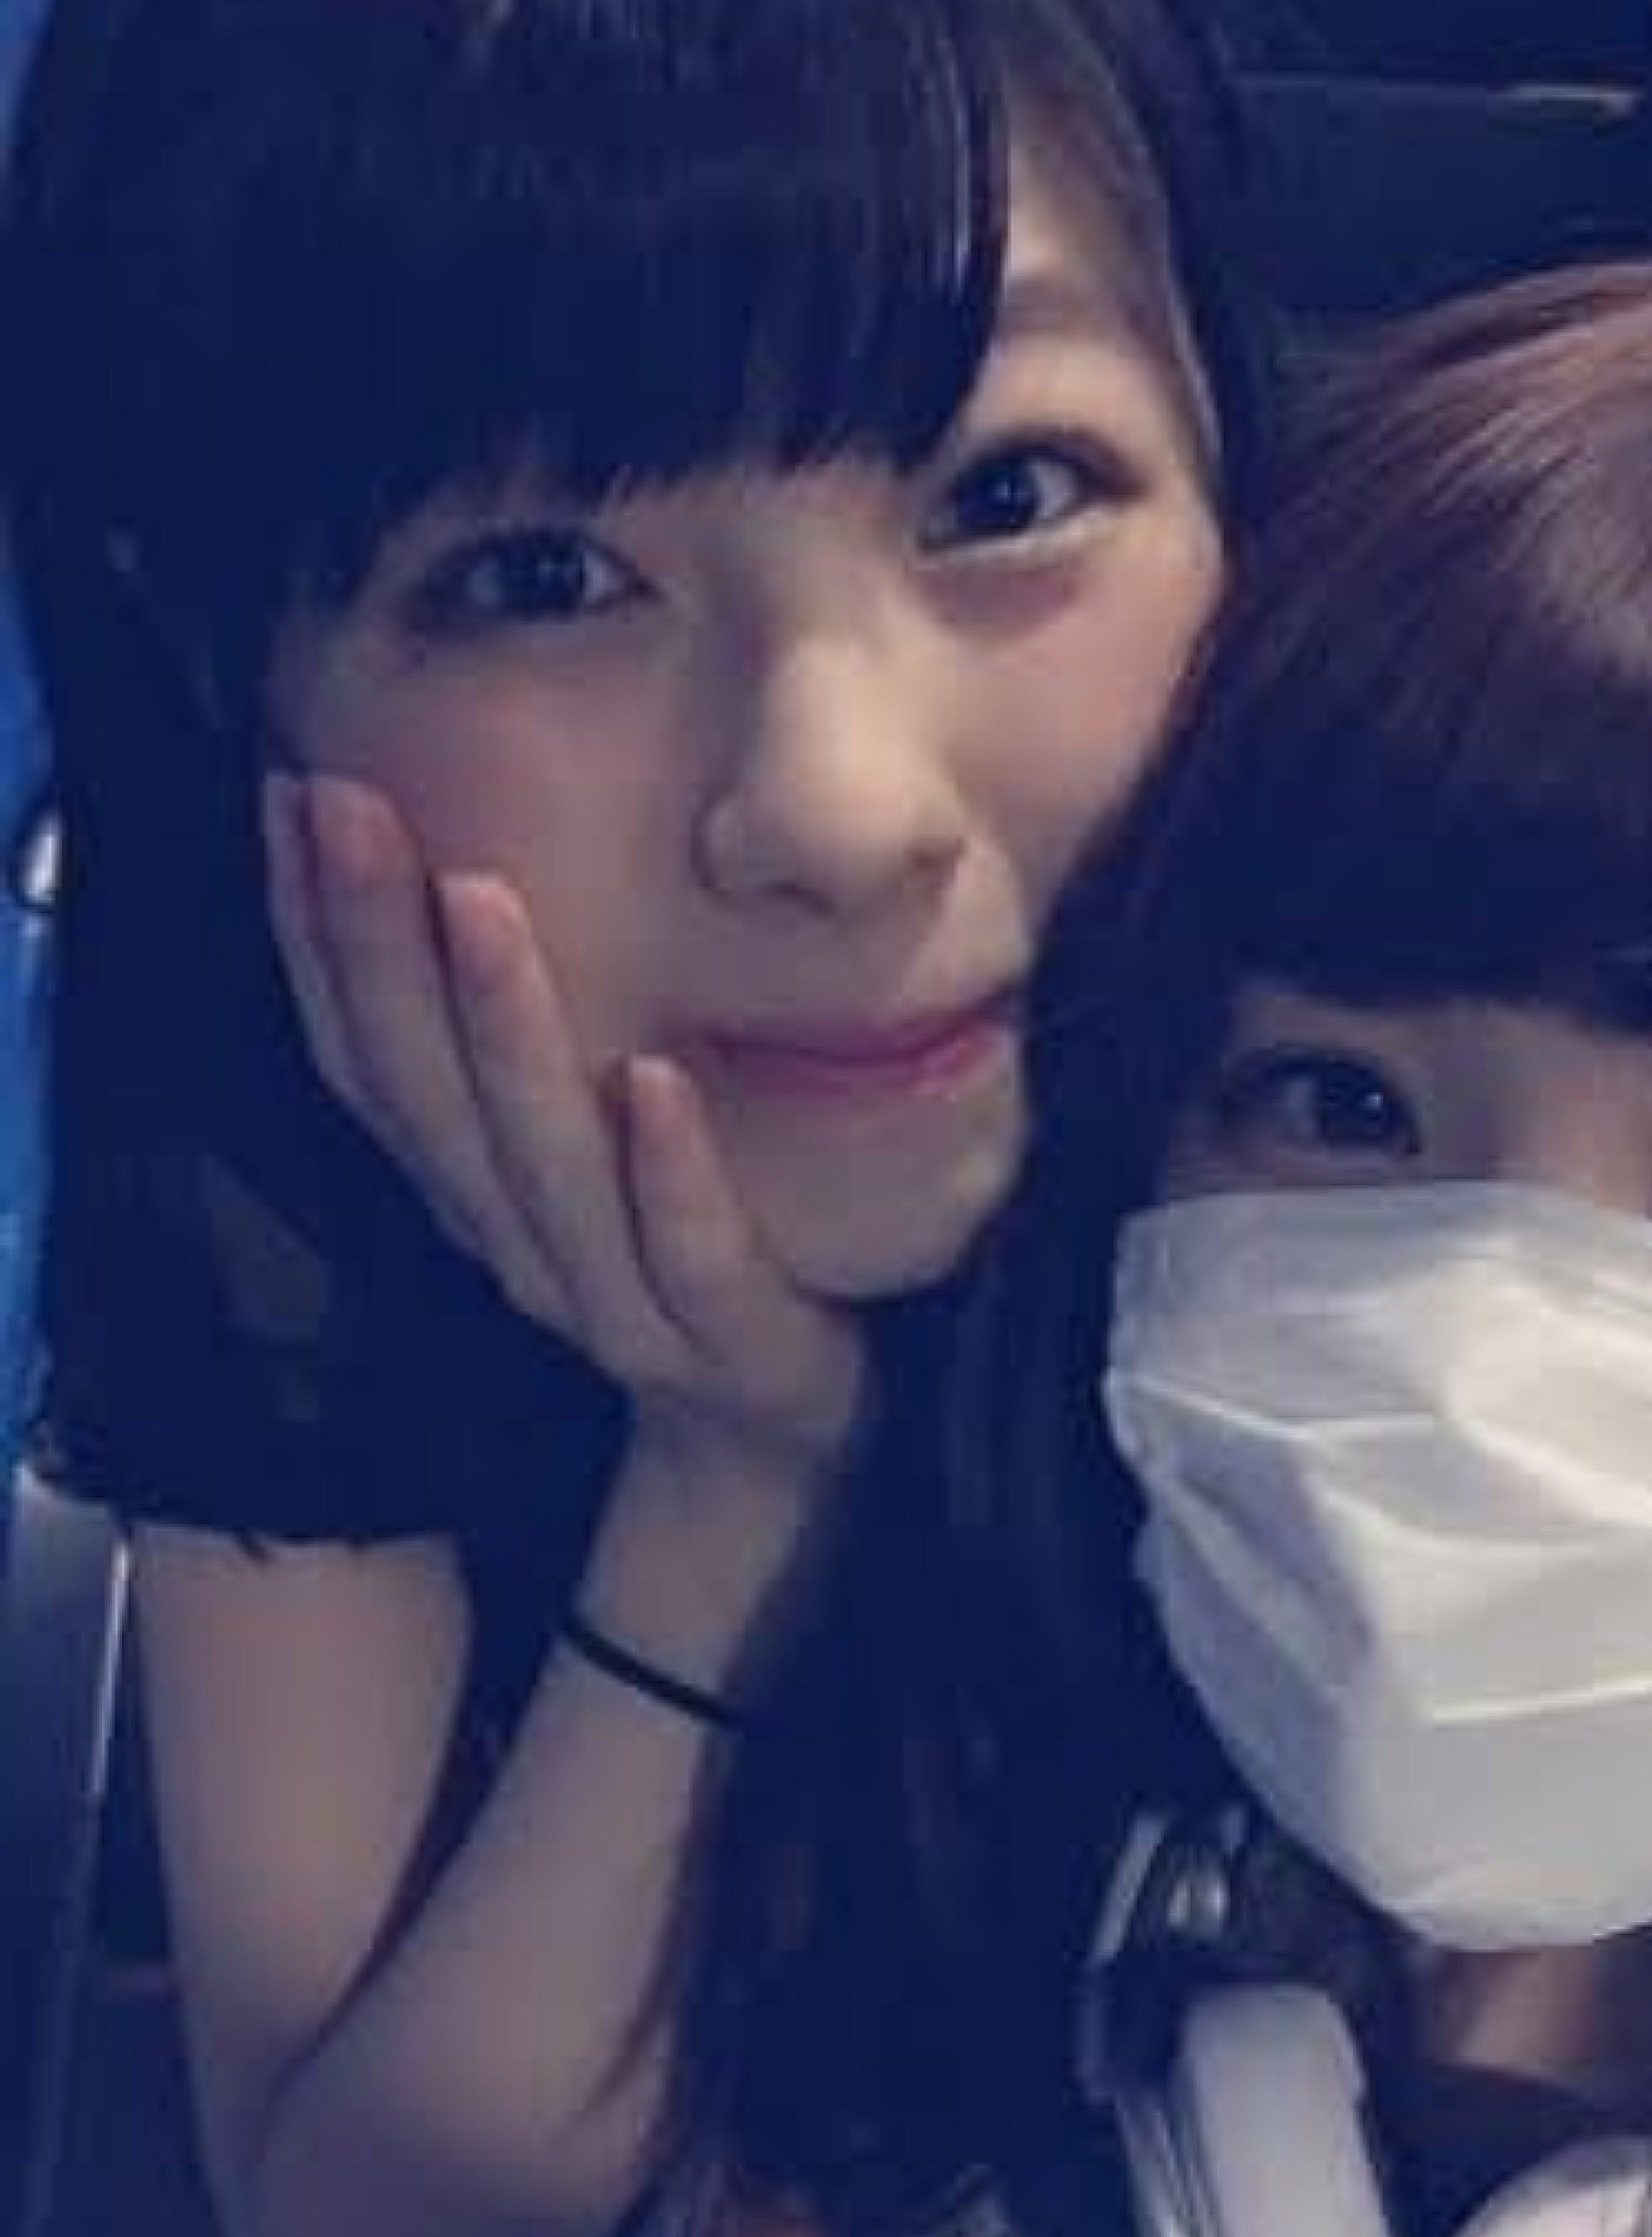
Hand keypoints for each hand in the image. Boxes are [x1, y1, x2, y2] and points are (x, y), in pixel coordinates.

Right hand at [263, 772, 864, 1478]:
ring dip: (503, 1029)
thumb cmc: (681, 1255)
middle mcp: (516, 1246)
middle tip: (350, 802)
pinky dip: (667, 1170)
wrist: (775, 1441)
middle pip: (423, 1095)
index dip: (316, 937)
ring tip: (480, 899)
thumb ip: (525, 1045)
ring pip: (538, 1165)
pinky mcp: (725, 1346)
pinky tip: (656, 1079)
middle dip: (377, 943)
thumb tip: (474, 862)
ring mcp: (616, 1305)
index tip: (291, 795)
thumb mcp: (585, 1147)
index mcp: (472, 1193)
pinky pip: (688, 1254)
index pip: (365, 1060)